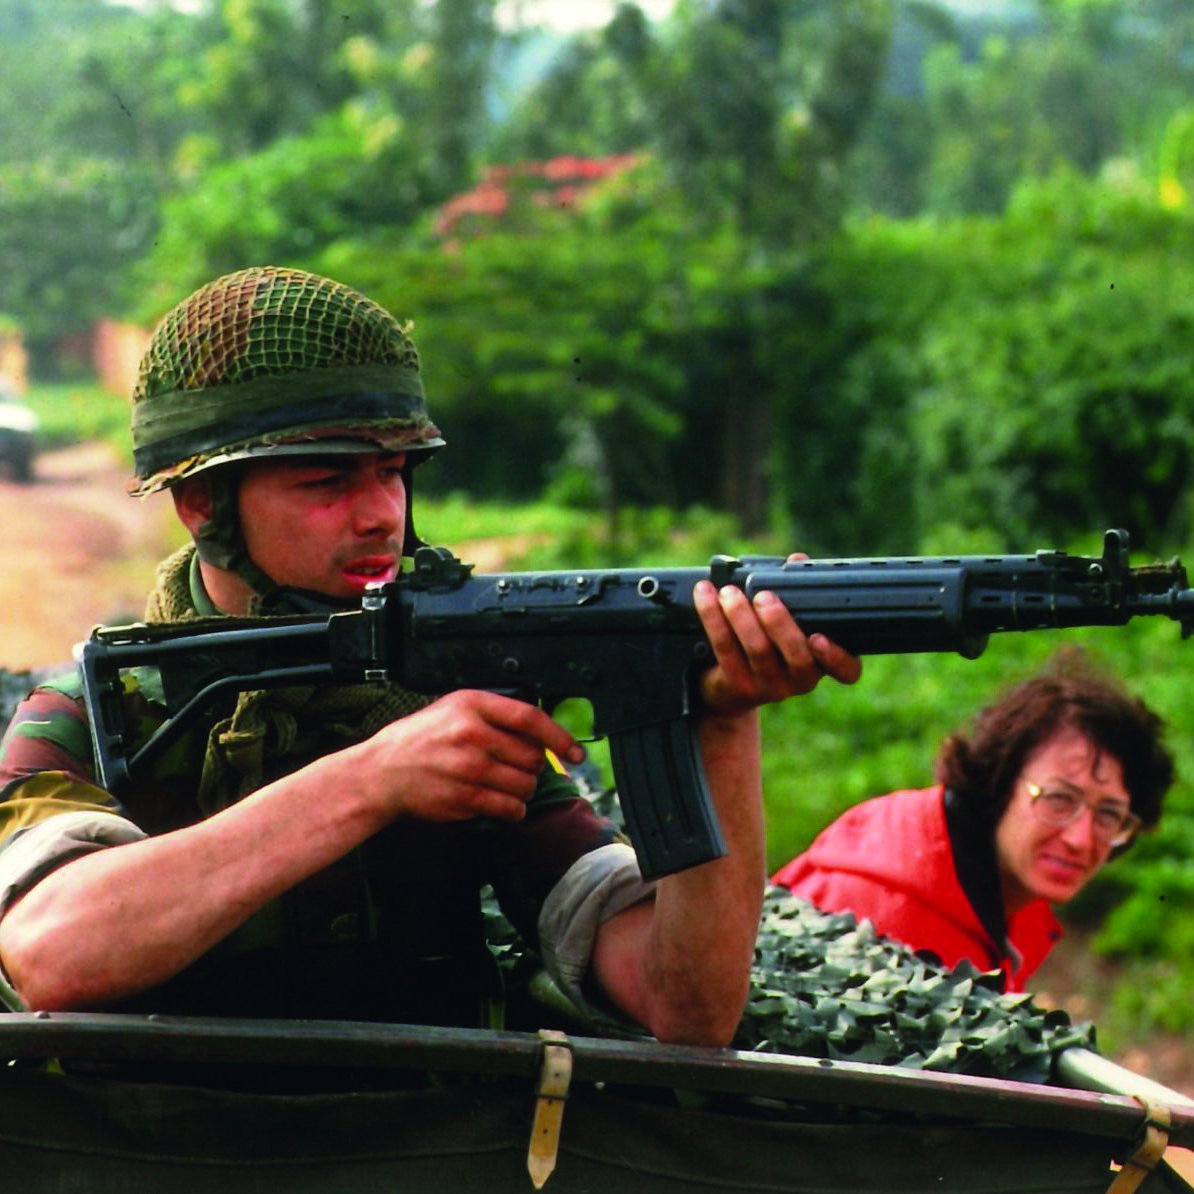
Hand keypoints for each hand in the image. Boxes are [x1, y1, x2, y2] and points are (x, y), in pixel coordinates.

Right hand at [359, 689, 583, 823]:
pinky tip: (501, 803)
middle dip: (533, 766)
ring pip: (525, 785)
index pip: (530, 718)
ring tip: (505, 785)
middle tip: (517, 768)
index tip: (576, 752)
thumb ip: (493, 715)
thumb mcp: (454, 709)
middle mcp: (472, 734)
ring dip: (523, 790)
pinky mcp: (464, 798)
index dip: (560, 736)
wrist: (382, 771)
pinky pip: (509, 808)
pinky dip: (513, 809)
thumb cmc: (421, 739)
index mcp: (473, 705)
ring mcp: (469, 768)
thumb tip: (541, 733)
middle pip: (533, 756)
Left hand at [693, 558, 861, 716]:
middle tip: (763, 597)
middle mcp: (800, 680)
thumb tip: (798, 559)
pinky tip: (706, 596)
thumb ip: (796, 593)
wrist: (731, 687)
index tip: (819, 637)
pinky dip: (713, 619)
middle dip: (779, 622)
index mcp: (821, 662)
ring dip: (741, 616)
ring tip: (728, 592)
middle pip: (796, 656)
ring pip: (758, 651)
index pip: (846, 670)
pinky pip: (725, 650)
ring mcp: (770, 686)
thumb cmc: (768, 644)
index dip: (837, 656)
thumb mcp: (788, 622)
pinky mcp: (738, 686)